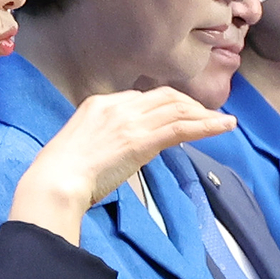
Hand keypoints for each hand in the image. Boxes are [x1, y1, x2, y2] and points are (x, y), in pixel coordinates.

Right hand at [8, 87, 236, 233]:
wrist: (55, 181)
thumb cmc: (60, 172)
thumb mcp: (81, 143)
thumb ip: (102, 136)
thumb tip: (119, 146)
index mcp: (99, 103)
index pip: (142, 97)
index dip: (167, 104)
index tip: (178, 114)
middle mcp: (118, 106)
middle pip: (166, 97)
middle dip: (190, 105)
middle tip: (205, 117)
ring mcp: (131, 121)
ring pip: (178, 110)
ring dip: (204, 115)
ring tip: (222, 122)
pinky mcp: (142, 140)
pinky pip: (183, 127)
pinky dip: (208, 125)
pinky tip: (224, 126)